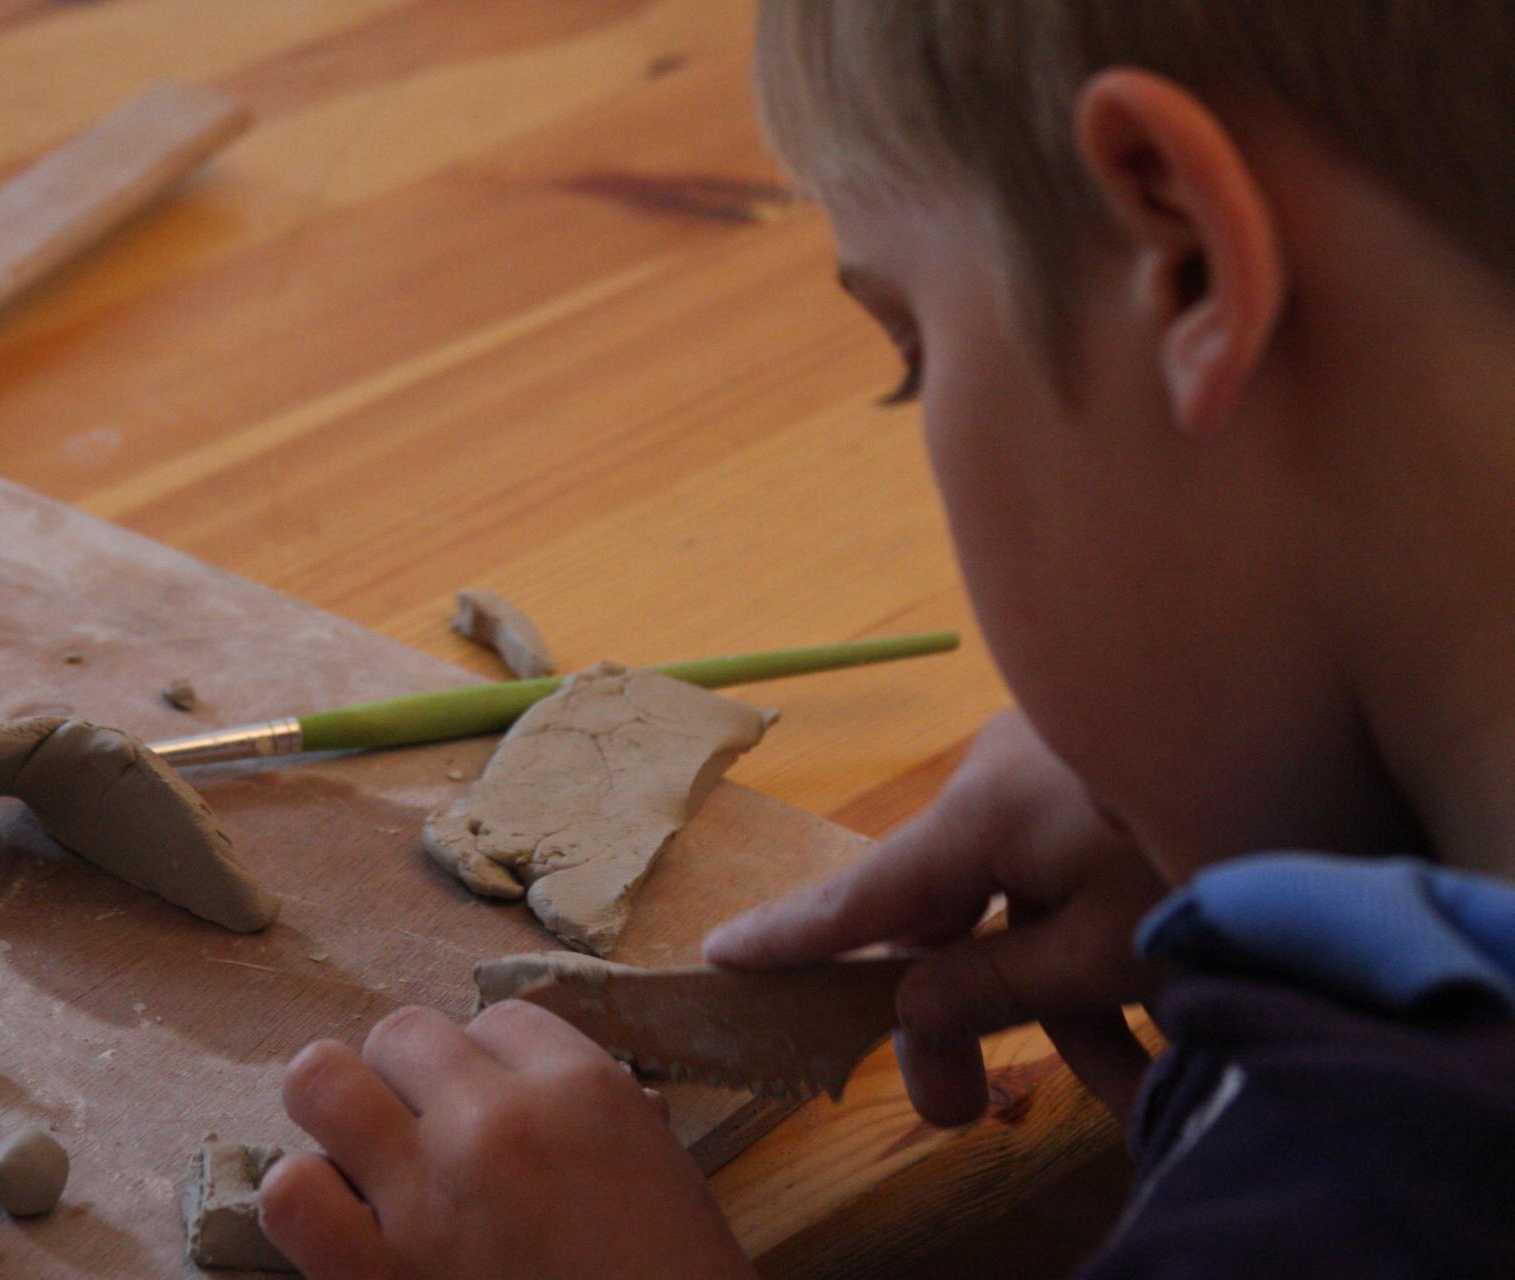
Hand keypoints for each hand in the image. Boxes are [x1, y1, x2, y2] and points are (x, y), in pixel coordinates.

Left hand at [260, 1001, 757, 1279]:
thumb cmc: (672, 1279)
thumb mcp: (657, 1169)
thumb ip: (589, 1112)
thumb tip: (525, 1086)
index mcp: (582, 1089)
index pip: (496, 1018)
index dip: (492, 1065)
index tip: (502, 1112)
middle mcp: (497, 1124)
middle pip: (402, 1032)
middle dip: (411, 1079)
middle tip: (431, 1135)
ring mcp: (426, 1198)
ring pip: (321, 1082)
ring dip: (341, 1120)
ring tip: (369, 1164)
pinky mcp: (372, 1276)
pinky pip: (291, 1192)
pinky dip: (309, 1202)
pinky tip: (345, 1227)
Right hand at [703, 708, 1165, 1124]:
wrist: (1312, 712)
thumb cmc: (1201, 844)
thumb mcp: (1101, 949)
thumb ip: (989, 986)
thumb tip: (907, 1012)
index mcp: (976, 816)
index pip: (859, 893)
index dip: (790, 937)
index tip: (719, 954)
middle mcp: (996, 784)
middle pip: (949, 917)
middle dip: (962, 1022)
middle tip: (954, 1115)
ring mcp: (1053, 772)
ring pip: (1023, 906)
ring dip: (1057, 1002)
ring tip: (1124, 1089)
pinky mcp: (1105, 774)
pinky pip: (1070, 873)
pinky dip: (1095, 945)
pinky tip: (1151, 1020)